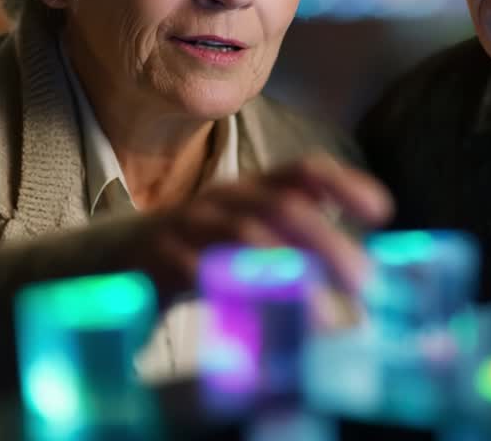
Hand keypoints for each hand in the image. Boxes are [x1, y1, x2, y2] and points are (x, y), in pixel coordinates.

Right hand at [141, 154, 391, 295]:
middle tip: (365, 283)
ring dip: (291, 274)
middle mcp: (224, 198)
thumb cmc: (195, 249)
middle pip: (283, 205)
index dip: (345, 183)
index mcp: (251, 188)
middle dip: (329, 243)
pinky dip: (234, 293)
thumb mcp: (247, 232)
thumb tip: (358, 259)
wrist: (108, 260)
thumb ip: (295, 236)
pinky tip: (264, 320)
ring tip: (326, 318)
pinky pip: (200, 271)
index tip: (383, 210)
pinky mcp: (158, 258)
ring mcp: (189, 224)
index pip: (303, 170)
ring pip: (247, 235)